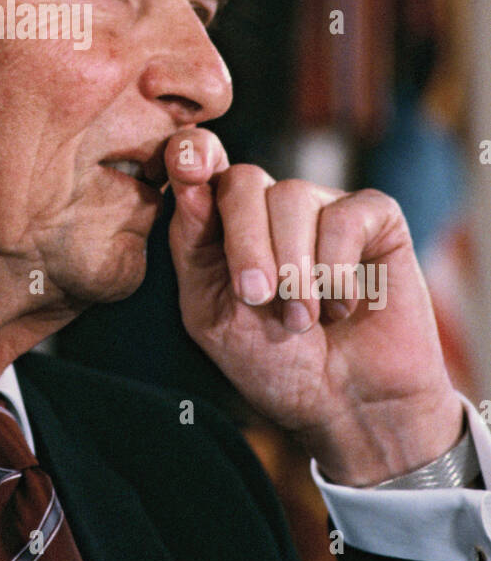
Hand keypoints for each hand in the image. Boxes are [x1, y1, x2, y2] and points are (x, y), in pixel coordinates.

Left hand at [166, 128, 463, 485]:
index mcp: (224, 222)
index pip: (201, 165)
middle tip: (256, 298)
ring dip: (294, 269)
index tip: (186, 165)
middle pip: (245, 181)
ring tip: (302, 320)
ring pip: (294, 196)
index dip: (191, 153)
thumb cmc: (275, 363)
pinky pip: (347, 215)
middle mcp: (272, 206)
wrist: (347, 408)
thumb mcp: (212, 313)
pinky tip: (341, 306)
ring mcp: (324, 207)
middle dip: (245, 241)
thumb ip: (193, 247)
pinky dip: (338, 268)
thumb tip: (188, 182)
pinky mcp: (375, 218)